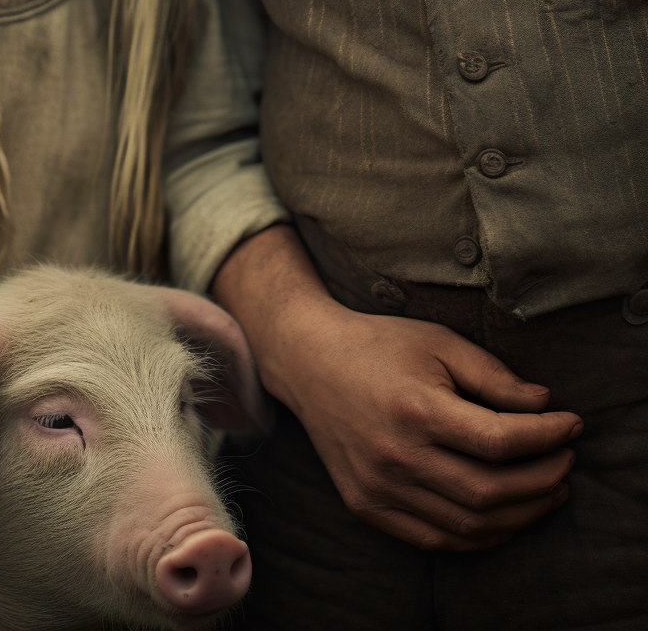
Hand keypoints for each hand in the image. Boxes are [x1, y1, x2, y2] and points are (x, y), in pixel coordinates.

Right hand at [213, 227, 582, 552]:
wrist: (310, 363)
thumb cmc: (380, 345)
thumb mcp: (439, 341)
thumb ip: (493, 375)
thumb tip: (544, 405)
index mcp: (415, 408)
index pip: (500, 441)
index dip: (546, 437)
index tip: (571, 424)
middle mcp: (396, 456)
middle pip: (490, 491)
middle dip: (543, 480)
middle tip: (566, 462)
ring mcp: (379, 488)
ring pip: (468, 525)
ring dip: (520, 515)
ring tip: (547, 490)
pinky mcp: (368, 506)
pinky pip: (436, 539)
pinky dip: (480, 535)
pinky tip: (504, 514)